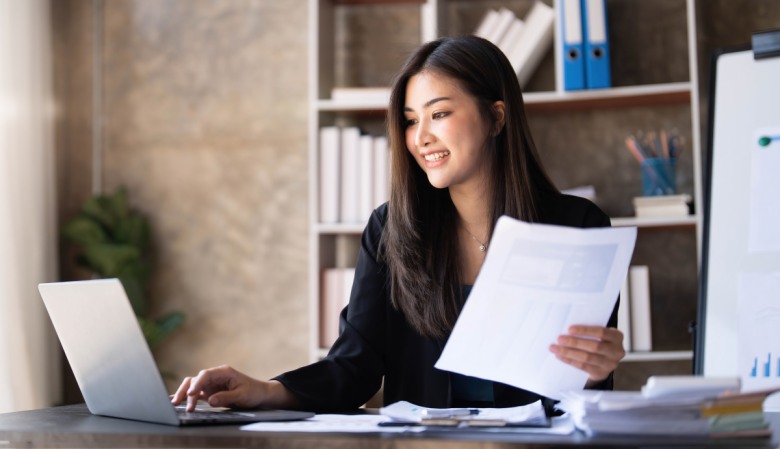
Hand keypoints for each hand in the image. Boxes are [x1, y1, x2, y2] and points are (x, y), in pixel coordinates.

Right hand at [170, 365, 296, 411]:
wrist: (259, 394)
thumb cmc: (253, 392)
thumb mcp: (242, 395)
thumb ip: (226, 397)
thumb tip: (210, 400)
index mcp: (224, 372)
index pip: (206, 375)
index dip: (197, 383)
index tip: (192, 393)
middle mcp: (215, 376)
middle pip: (196, 379)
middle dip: (187, 390)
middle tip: (180, 403)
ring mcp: (211, 383)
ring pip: (193, 385)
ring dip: (184, 393)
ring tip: (176, 404)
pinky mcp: (209, 391)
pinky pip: (195, 393)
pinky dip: (186, 396)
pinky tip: (177, 401)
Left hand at [549, 325, 624, 384]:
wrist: (604, 360)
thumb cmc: (598, 341)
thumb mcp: (599, 334)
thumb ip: (589, 331)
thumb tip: (567, 329)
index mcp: (617, 337)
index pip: (601, 332)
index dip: (585, 331)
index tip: (569, 329)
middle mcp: (617, 351)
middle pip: (594, 346)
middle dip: (574, 342)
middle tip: (559, 339)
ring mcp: (610, 364)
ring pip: (587, 358)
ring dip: (568, 352)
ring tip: (555, 348)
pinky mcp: (601, 374)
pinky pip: (583, 367)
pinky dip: (570, 361)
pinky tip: (560, 356)